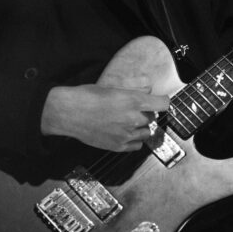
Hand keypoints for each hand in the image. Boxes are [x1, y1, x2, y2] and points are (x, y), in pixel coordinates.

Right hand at [41, 83, 169, 151]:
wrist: (69, 113)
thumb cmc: (87, 96)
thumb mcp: (112, 85)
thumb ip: (135, 86)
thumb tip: (148, 87)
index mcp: (133, 101)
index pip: (163, 104)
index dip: (162, 100)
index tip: (159, 100)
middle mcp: (133, 119)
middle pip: (153, 117)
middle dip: (146, 112)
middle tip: (133, 107)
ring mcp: (126, 134)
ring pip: (146, 132)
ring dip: (141, 126)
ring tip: (127, 120)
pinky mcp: (118, 146)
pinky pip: (137, 145)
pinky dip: (134, 139)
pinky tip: (124, 131)